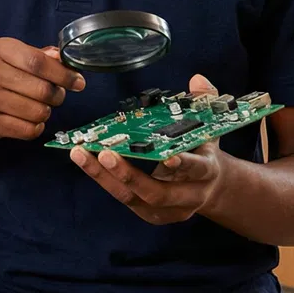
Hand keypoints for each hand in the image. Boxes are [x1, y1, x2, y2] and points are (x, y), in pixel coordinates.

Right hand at [0, 39, 84, 141]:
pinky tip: (29, 121)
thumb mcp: (14, 59)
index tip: (78, 82)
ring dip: (45, 113)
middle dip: (57, 96)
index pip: (38, 62)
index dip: (63, 74)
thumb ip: (40, 56)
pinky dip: (36, 128)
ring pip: (38, 112)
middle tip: (55, 96)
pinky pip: (28, 130)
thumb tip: (63, 57)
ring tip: (37, 108)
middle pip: (42, 89)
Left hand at [71, 74, 225, 224]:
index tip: (168, 157)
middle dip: (129, 175)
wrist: (213, 188)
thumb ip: (206, 101)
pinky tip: (85, 160)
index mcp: (207, 172)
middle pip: (157, 193)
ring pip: (133, 198)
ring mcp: (168, 209)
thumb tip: (197, 78)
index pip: (197, 170)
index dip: (184, 165)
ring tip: (80, 154)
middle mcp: (189, 196)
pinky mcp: (150, 213)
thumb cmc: (204, 152)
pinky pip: (123, 198)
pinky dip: (103, 180)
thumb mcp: (211, 127)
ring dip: (104, 177)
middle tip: (105, 153)